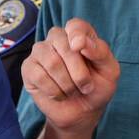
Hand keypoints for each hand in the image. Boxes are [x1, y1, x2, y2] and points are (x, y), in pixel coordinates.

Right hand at [21, 18, 118, 132]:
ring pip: (52, 62)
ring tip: (72, 91)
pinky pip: (39, 76)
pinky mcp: (28, 68)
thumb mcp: (109, 71)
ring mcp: (40, 51)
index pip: (75, 25)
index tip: (79, 47)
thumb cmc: (97, 87)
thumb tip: (79, 42)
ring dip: (68, 84)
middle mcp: (57, 38)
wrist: (82, 113)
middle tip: (86, 86)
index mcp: (78, 34)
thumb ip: (100, 52)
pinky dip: (54, 91)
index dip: (77, 35)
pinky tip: (59, 94)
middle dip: (79, 72)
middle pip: (64, 45)